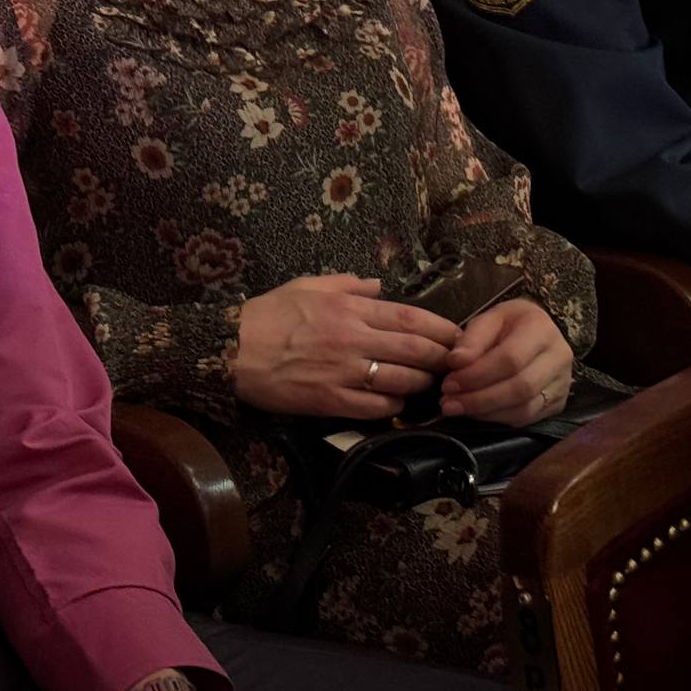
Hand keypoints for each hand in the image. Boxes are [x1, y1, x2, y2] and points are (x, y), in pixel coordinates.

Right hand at [232, 274, 461, 418]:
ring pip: (401, 381)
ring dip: (421, 384)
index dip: (440, 328)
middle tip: (454, 363)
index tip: (456, 335)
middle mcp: (355, 340)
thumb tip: (379, 284)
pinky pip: (375, 407)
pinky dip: (393, 405)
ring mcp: (345, 373)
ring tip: (429, 384)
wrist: (234, 351)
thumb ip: (347, 283)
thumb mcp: (308, 285)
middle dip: (441, 358)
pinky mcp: (332, 401)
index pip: (410, 317)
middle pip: (415, 350)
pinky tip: (396, 402)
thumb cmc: (269, 314)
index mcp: (351, 309)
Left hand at [439, 297, 572, 425]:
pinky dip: (497, 419)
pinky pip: (527, 418)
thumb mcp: (489, 319)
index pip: (511, 359)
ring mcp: (562, 383)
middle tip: (448, 402)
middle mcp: (559, 357)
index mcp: (542, 329)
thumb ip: (472, 339)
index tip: (449, 383)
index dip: (477, 375)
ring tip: (456, 408)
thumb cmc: (509, 324)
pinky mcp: (558, 403)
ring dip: (485, 412)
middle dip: (479, 399)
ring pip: (525, 408)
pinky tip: (475, 413)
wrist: (537, 332)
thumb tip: (455, 363)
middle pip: (520, 387)